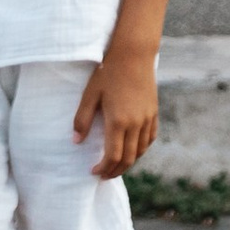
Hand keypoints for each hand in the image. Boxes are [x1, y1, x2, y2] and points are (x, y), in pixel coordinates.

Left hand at [79, 42, 157, 178]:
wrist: (133, 54)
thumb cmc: (108, 72)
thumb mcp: (90, 94)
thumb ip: (82, 119)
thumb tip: (76, 141)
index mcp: (118, 121)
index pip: (113, 156)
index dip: (103, 168)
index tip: (93, 171)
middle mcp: (135, 124)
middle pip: (128, 159)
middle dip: (115, 171)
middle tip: (104, 175)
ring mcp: (146, 119)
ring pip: (140, 151)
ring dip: (128, 162)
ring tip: (116, 166)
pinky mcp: (153, 112)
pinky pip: (149, 138)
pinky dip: (141, 149)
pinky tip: (133, 150)